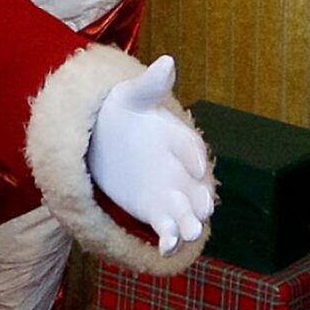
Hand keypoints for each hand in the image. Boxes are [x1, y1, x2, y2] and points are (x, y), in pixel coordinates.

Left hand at [88, 55, 213, 254]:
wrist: (105, 137)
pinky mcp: (157, 211)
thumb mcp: (130, 95)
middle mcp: (181, 169)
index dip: (194, 156)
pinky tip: (165, 248)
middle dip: (201, 196)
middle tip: (204, 208)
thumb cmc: (123, 110)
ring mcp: (171, 192)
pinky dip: (169, 239)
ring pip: (186, 211)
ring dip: (190, 223)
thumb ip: (150, 85)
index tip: (197, 166)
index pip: (190, 147)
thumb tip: (167, 61)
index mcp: (177, 138)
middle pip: (196, 185)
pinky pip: (167, 227)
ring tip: (190, 232)